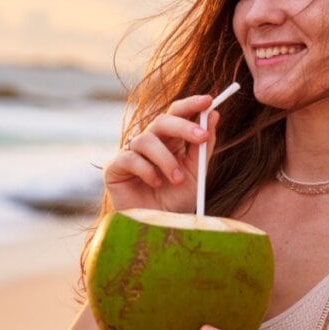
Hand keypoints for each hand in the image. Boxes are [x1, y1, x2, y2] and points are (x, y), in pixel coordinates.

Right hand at [103, 94, 219, 213]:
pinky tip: (155, 184)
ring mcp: (130, 154)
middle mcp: (149, 143)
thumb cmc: (176, 201)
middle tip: (201, 137)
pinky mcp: (115, 168)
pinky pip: (130, 158)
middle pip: (162, 120)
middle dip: (183, 126)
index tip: (209, 100)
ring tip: (176, 179)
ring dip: (167, 159)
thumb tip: (213, 115)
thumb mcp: (196, 174)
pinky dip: (147, 170)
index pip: (177, 114)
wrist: (156, 229)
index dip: (191, 105)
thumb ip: (203, 147)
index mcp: (169, 141)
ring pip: (146, 140)